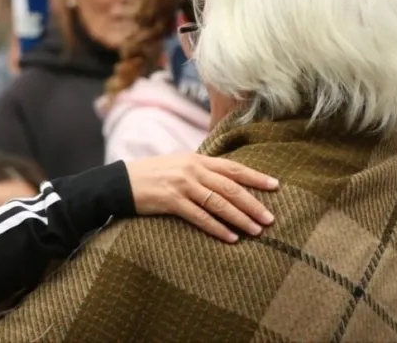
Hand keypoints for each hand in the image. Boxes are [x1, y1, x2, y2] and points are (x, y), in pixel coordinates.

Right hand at [125, 154, 278, 242]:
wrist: (121, 182)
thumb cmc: (153, 175)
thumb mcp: (179, 165)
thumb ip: (201, 170)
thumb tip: (227, 181)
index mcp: (197, 159)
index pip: (233, 168)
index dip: (255, 177)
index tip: (276, 186)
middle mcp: (193, 170)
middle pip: (231, 187)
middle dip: (253, 203)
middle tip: (270, 218)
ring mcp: (182, 185)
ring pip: (219, 203)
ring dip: (240, 218)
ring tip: (256, 231)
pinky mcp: (171, 201)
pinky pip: (200, 217)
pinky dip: (217, 228)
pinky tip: (230, 238)